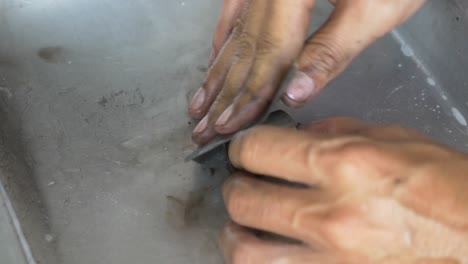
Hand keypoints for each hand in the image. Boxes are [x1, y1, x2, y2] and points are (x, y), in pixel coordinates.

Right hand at [189, 0, 425, 144]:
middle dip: (224, 94)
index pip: (268, 55)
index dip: (248, 96)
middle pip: (245, 48)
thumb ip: (331, 53)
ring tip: (199, 105)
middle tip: (202, 129)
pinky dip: (224, 39)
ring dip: (217, 73)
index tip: (229, 126)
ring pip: (236, 33)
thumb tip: (293, 95)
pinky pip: (236, 11)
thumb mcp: (373, 11)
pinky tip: (213, 61)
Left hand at [220, 117, 467, 262]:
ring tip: (242, 224)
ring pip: (244, 250)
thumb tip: (296, 133)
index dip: (240, 146)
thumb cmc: (445, 185)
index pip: (257, 150)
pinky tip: (267, 251)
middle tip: (240, 183)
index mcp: (343, 164)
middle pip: (241, 199)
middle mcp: (331, 212)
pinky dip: (262, 261)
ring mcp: (330, 257)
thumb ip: (335, 131)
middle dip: (233, 187)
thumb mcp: (393, 138)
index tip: (243, 150)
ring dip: (234, 232)